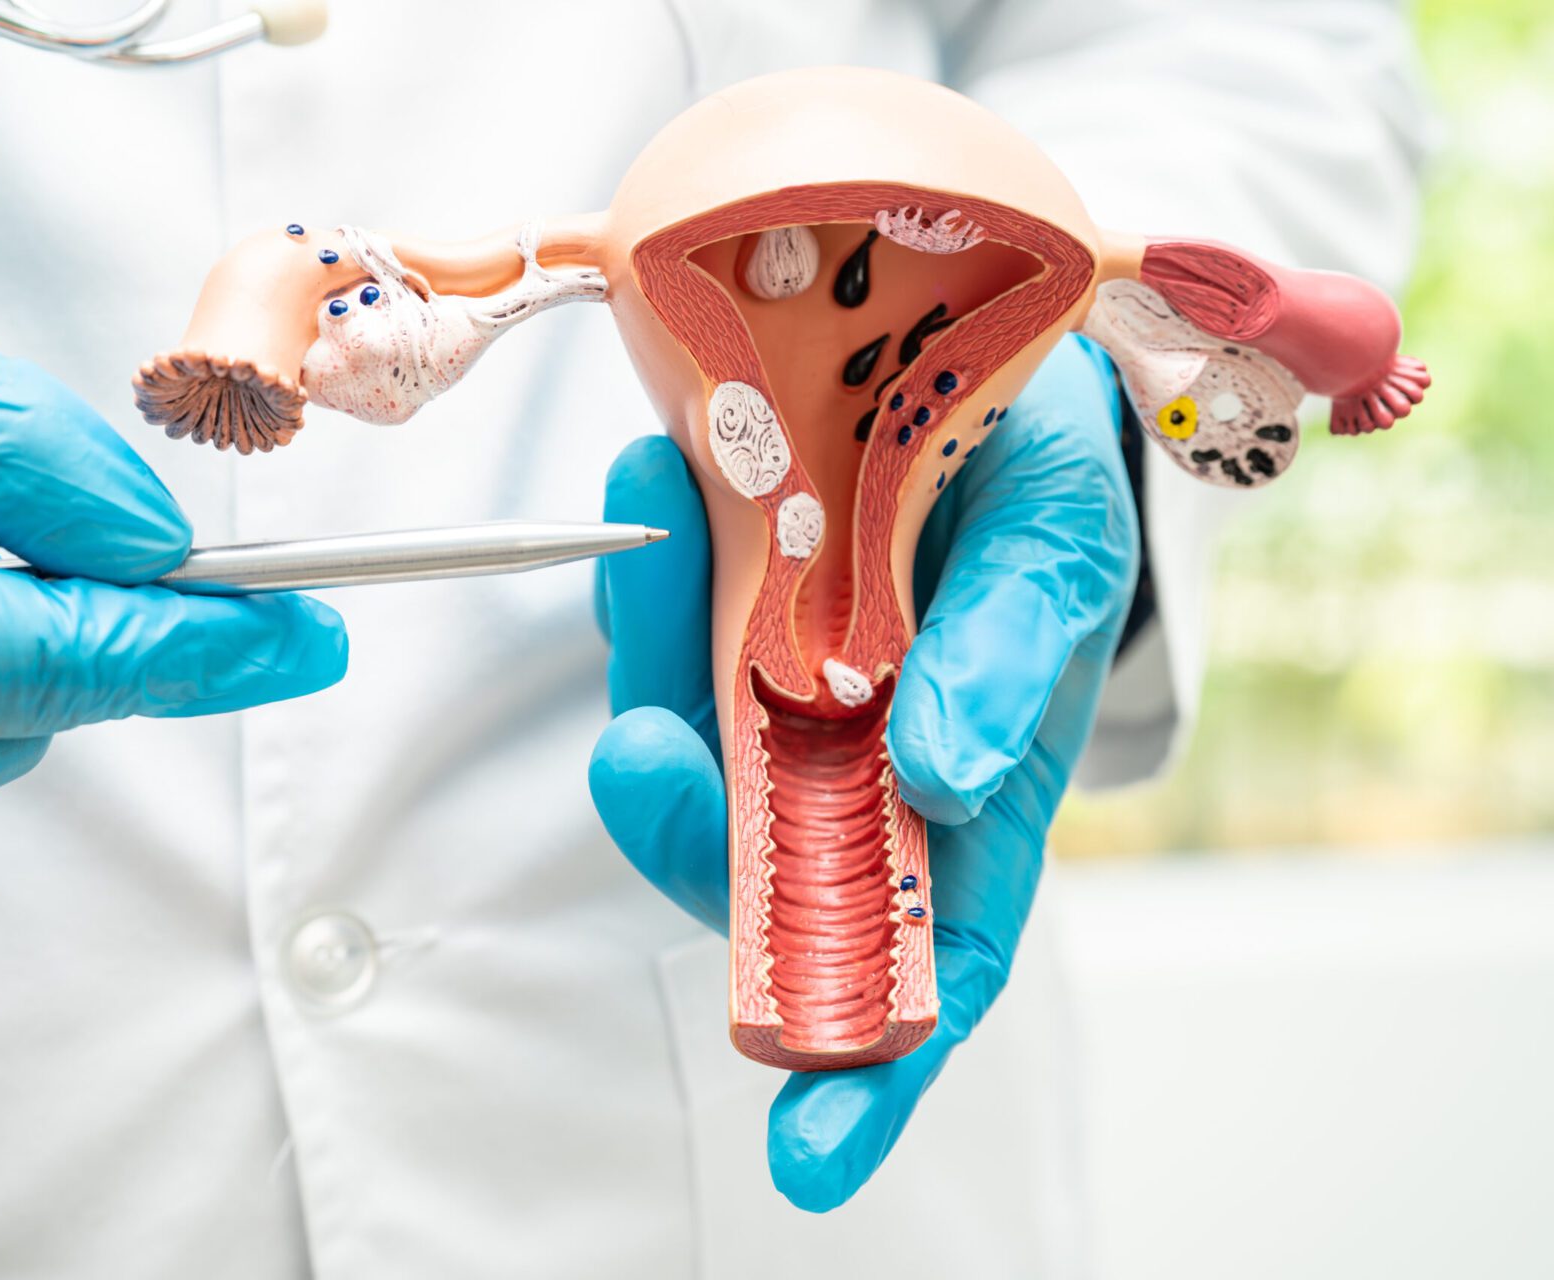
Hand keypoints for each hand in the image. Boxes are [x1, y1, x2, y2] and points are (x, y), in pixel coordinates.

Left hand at [588, 335, 1137, 1209]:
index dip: (873, 1067)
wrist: (983, 360)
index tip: (808, 1153)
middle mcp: (854, 775)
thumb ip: (1009, 656)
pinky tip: (647, 483)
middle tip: (642, 753)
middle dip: (685, 832)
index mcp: (970, 801)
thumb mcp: (1056, 551)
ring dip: (650, 654)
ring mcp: (767, 700)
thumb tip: (935, 780)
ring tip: (656, 522)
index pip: (928, 967)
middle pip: (755, 869)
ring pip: (681, 741)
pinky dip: (642, 568)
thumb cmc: (1046, 483)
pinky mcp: (703, 616)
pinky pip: (653, 627)